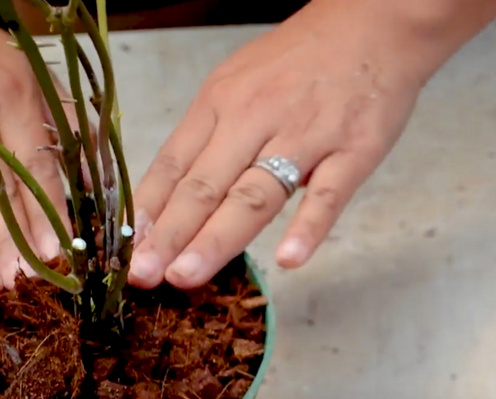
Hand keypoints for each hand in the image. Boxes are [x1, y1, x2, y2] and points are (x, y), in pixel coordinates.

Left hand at [127, 0, 427, 288]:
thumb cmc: (301, 60)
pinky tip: (289, 259)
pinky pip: (328, 194)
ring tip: (187, 275)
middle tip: (142, 275)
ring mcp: (305, 137)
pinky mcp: (353, 151)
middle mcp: (255, 119)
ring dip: (218, 238)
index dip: (147, 211)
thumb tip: (172, 200)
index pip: (173, 165)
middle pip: (205, 185)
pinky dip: (308, 227)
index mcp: (221, 104)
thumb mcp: (238, 84)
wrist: (373, 25)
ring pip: (255, 194)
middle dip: (169, 234)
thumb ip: (209, 139)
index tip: (123, 251)